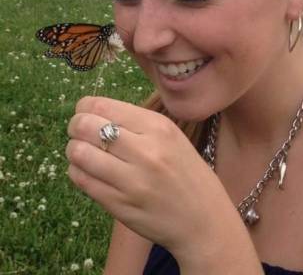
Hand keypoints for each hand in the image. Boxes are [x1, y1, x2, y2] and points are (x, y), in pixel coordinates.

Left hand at [66, 96, 223, 254]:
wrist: (204, 220)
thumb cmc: (186, 172)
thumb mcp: (171, 136)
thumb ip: (136, 122)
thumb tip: (92, 112)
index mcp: (158, 127)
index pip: (101, 106)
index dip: (84, 108)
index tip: (85, 113)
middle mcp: (145, 151)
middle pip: (85, 126)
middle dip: (75, 126)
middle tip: (79, 132)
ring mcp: (131, 181)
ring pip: (79, 153)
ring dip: (73, 150)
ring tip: (82, 152)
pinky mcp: (120, 205)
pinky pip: (82, 180)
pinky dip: (76, 171)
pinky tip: (86, 170)